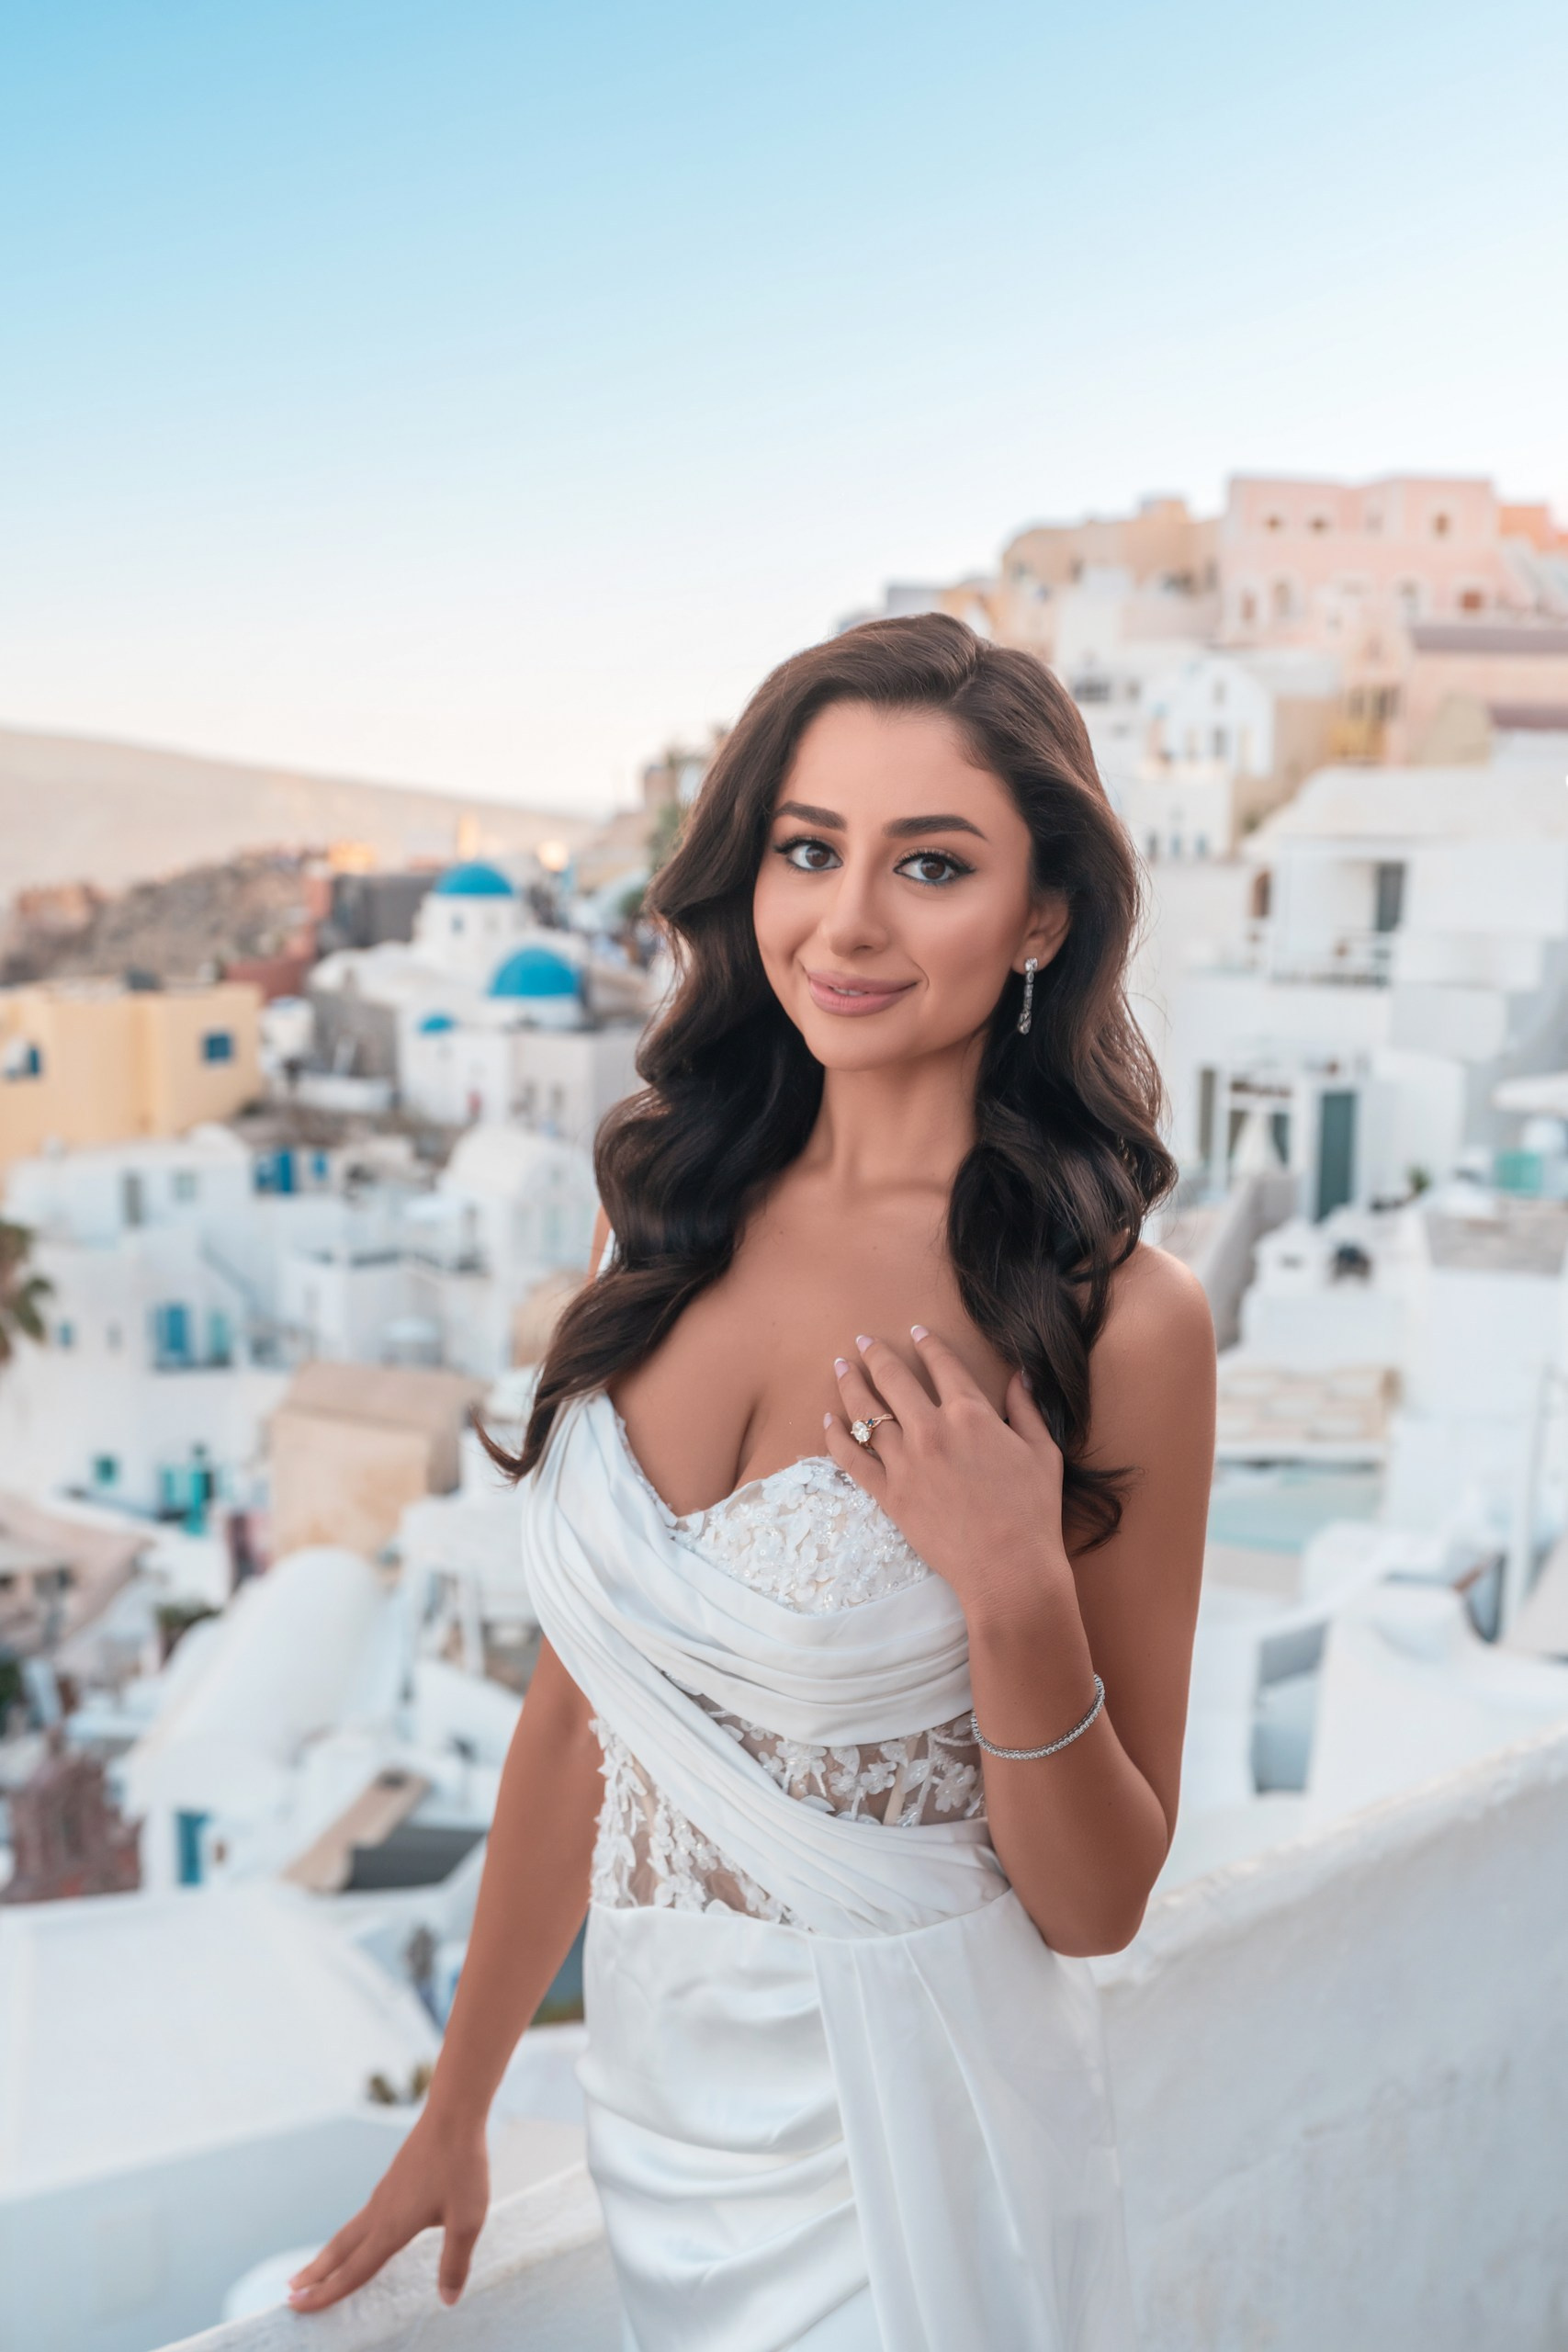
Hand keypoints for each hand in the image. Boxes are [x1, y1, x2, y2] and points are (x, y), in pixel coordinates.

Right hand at [286, 2101, 490, 2312]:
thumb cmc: (462, 2166)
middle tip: (289, 2295)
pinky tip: (361, 2235)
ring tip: (316, 2270)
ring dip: (330, 2255)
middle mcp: (380, 2212)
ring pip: (349, 2232)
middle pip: (341, 2251)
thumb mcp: (468, 2220)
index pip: (354, 2271)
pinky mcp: (393, 2180)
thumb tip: (447, 2301)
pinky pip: (364, 2217)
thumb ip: (455, 2262)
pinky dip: (350, 2236)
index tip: (297, 2307)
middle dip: (315, 2276)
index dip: (326, 2293)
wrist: (453, 2113)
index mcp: (392, 2228)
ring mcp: (384, 2194)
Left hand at [825, 1328, 1069, 1622]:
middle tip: (862, 1340)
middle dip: (875, 1354)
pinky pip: (852, 1458)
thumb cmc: (1034, 1512)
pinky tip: (828, 1420)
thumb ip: (1027, 1409)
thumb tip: (1021, 1375)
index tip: (916, 1330)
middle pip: (894, 1379)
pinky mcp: (888, 1495)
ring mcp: (905, 1462)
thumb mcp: (1043, 1452)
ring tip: (840, 1367)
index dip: (928, 1343)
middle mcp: (932, 1429)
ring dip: (850, 1385)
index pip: (943, 1365)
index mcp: (971, 1414)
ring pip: (866, 1413)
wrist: (1009, 1568)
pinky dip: (835, 1436)